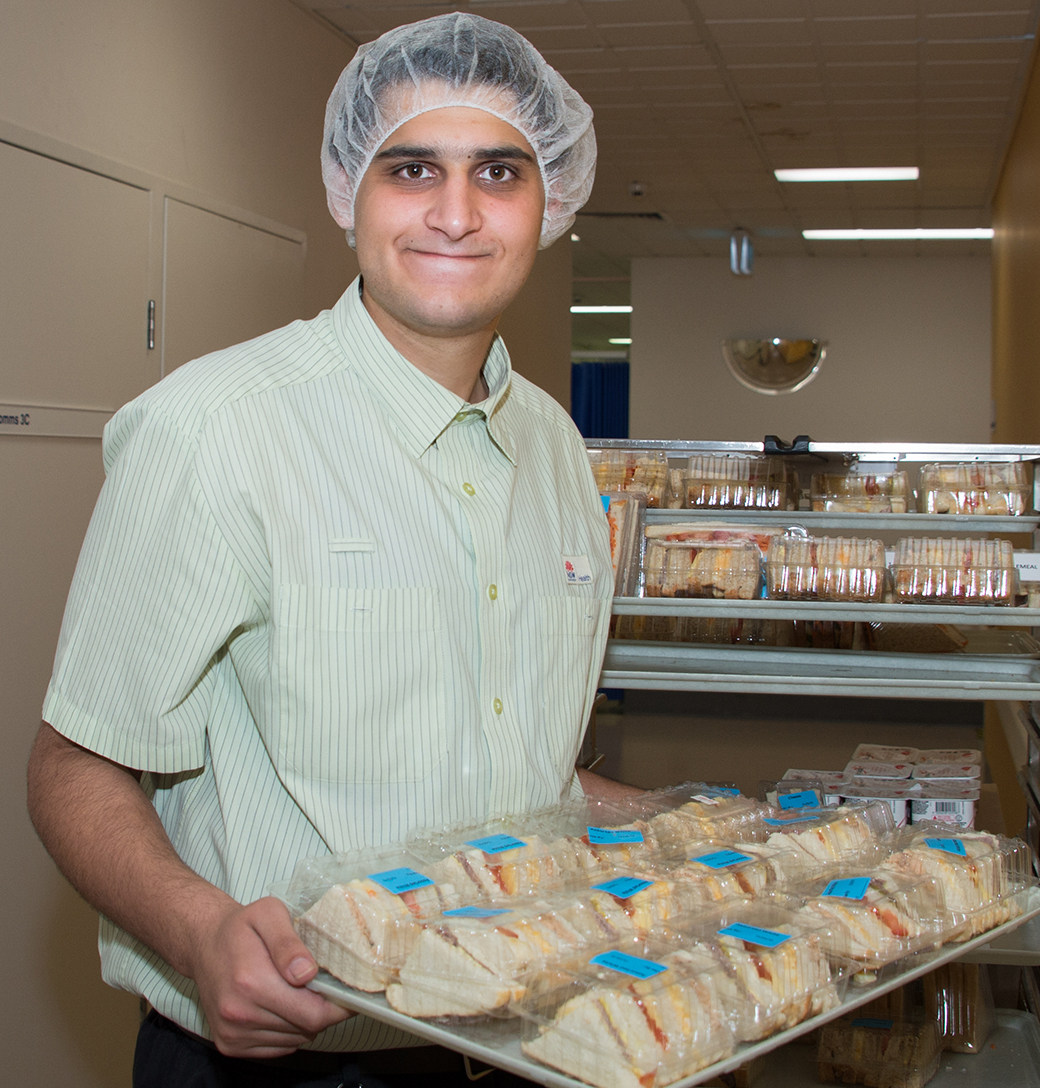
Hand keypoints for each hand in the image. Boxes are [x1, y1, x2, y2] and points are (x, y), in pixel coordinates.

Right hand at [190, 896, 351, 1057]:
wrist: (203, 944)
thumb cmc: (241, 927)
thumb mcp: (268, 914)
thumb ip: (289, 943)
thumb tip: (307, 973)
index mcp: (251, 982)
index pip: (312, 1014)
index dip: (338, 1007)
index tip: (350, 992)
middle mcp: (239, 1014)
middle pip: (306, 1029)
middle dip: (324, 1011)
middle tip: (327, 987)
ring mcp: (232, 1034)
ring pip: (294, 1040)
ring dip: (304, 1021)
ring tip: (300, 992)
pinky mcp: (229, 1045)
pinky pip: (276, 1047)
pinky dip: (288, 1030)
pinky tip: (283, 1005)